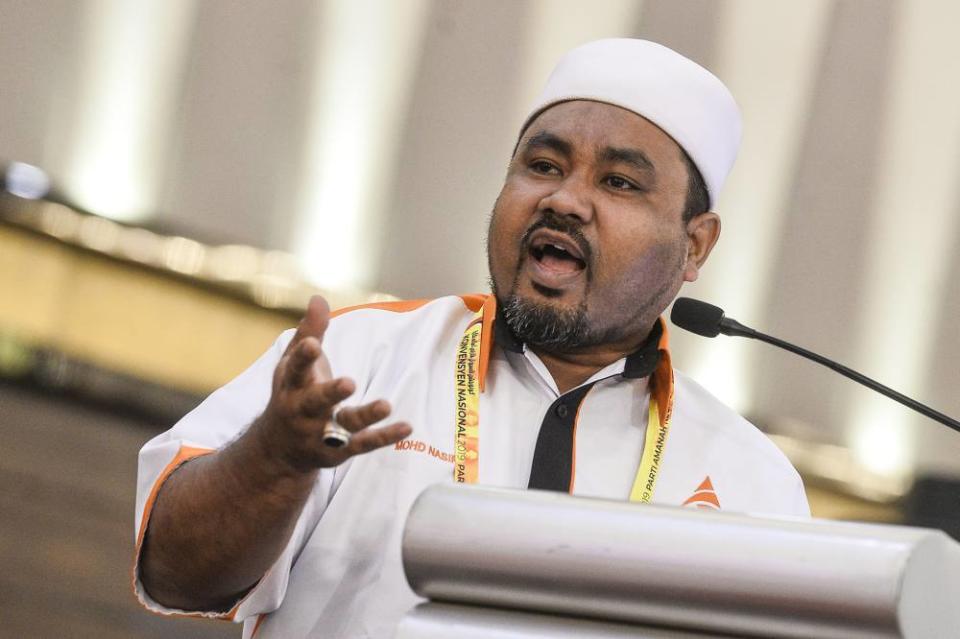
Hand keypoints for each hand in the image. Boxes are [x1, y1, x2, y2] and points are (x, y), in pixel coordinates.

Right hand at [257, 295, 411, 472]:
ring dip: (365, 416)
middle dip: (330, 393)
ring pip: (344, 426)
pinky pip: (363, 444)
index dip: (303, 356)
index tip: (313, 344)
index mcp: (291, 385)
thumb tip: (318, 298)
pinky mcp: (339, 451)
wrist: (278, 449)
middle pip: (316, 402)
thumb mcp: (294, 364)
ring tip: (386, 405)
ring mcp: (321, 433)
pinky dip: (384, 436)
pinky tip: (407, 427)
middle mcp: (303, 411)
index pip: (295, 369)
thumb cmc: (292, 393)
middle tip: (349, 382)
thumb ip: (310, 331)